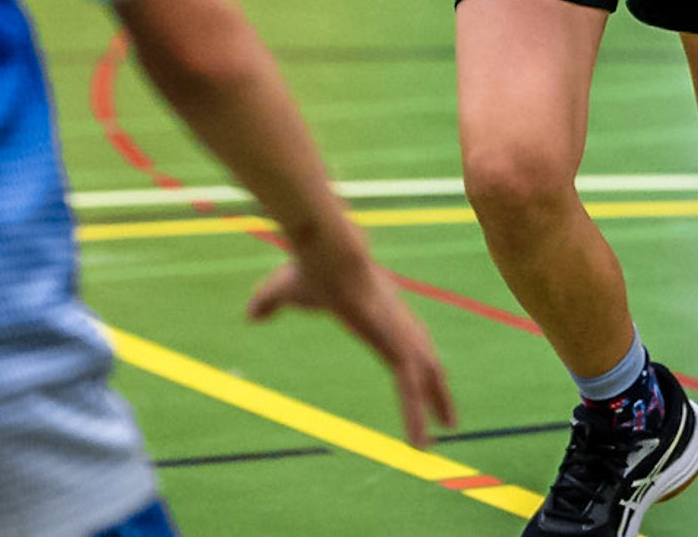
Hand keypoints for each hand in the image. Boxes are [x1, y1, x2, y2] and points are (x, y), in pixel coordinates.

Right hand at [247, 241, 456, 444]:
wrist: (328, 254)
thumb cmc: (311, 267)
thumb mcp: (283, 289)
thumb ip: (270, 302)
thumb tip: (250, 314)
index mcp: (378, 309)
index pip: (403, 340)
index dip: (413, 357)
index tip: (419, 374)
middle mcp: (398, 321)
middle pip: (426, 360)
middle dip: (437, 388)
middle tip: (446, 416)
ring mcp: (400, 333)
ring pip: (424, 378)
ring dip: (436, 406)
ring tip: (442, 435)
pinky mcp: (396, 345)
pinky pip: (412, 389)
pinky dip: (418, 417)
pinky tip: (421, 444)